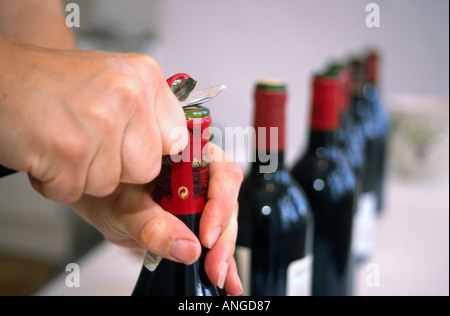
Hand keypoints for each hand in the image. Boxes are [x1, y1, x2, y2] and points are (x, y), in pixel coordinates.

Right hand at [0, 37, 186, 202]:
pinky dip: (56, 181)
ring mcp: (99, 124)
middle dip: (116, 168)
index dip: (154, 151)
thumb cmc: (53, 83)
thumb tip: (177, 143)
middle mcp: (128, 96)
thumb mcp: (115, 80)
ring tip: (64, 143)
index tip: (135, 147)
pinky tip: (47, 152)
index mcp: (144, 77)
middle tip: (89, 142)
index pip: (178, 139)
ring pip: (109, 184)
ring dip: (82, 174)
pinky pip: (74, 191)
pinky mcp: (69, 151)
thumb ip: (148, 111)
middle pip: (145, 168)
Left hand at [70, 144, 243, 295]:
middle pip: (227, 201)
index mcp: (186, 154)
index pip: (220, 172)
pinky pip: (216, 239)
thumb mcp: (124, 207)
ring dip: (223, 251)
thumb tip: (187, 248)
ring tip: (217, 275)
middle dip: (222, 236)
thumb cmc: (107, 189)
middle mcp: (199, 173)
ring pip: (225, 222)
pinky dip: (222, 260)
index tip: (206, 234)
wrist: (96, 201)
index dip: (220, 202)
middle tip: (212, 263)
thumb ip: (153, 226)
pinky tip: (226, 279)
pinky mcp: (198, 220)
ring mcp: (201, 198)